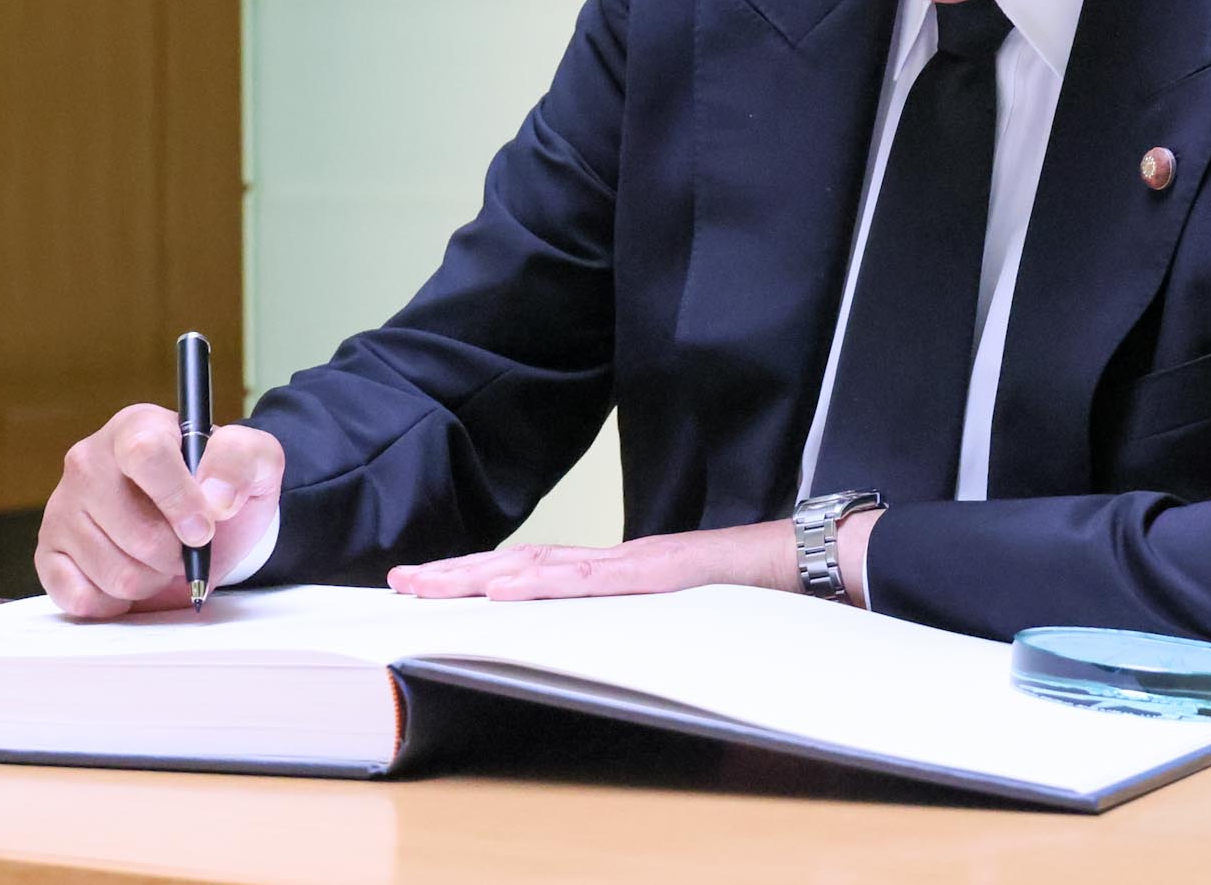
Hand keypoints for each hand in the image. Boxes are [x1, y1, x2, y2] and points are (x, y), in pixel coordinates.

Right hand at [36, 404, 284, 618]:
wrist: (200, 521)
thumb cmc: (219, 486)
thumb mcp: (254, 460)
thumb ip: (242, 461)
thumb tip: (216, 496)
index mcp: (136, 428)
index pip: (145, 455)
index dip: (179, 500)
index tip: (203, 529)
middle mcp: (88, 462)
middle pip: (135, 532)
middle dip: (175, 556)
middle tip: (184, 547)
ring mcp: (62, 509)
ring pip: (114, 575)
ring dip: (152, 581)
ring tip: (159, 561)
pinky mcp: (48, 554)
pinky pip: (82, 599)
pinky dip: (118, 603)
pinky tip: (130, 579)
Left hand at [385, 511, 880, 604]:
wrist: (812, 561)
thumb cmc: (757, 594)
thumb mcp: (687, 615)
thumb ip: (648, 624)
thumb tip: (612, 649)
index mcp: (621, 573)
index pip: (537, 569)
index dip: (482, 575)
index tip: (432, 582)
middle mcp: (617, 562)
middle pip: (521, 563)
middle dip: (457, 573)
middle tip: (398, 582)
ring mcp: (633, 566)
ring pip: (540, 567)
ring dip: (479, 575)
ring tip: (427, 584)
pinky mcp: (655, 575)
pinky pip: (588, 582)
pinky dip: (540, 583)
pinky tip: (500, 588)